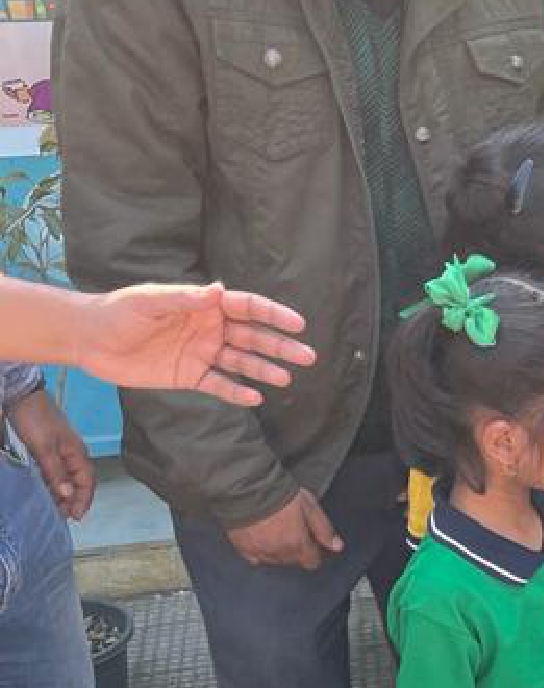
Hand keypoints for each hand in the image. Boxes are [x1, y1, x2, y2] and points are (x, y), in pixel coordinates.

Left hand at [8, 388, 94, 518]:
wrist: (22, 396)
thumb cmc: (35, 420)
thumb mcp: (44, 448)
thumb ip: (56, 472)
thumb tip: (67, 495)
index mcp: (77, 453)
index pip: (87, 481)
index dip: (83, 500)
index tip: (75, 516)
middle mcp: (73, 453)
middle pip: (80, 481)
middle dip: (75, 500)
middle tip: (64, 516)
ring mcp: (62, 450)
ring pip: (68, 477)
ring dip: (65, 493)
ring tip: (56, 507)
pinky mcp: (50, 448)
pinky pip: (58, 471)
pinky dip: (55, 483)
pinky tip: (48, 490)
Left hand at [77, 281, 314, 402]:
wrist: (93, 339)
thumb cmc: (120, 311)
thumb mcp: (151, 300)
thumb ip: (186, 298)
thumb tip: (219, 290)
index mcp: (204, 306)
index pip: (247, 309)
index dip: (273, 315)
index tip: (297, 324)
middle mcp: (209, 329)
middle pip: (253, 337)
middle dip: (280, 346)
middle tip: (307, 356)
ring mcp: (202, 354)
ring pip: (242, 362)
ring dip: (265, 370)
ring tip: (286, 379)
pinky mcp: (190, 377)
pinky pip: (219, 385)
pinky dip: (236, 392)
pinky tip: (254, 398)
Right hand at [227, 488, 345, 570]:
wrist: (247, 487)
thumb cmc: (279, 493)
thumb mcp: (310, 507)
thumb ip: (324, 529)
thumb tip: (337, 546)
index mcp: (296, 544)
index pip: (311, 561)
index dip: (314, 551)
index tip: (311, 542)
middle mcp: (278, 552)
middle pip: (293, 561)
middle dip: (297, 550)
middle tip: (293, 530)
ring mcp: (258, 551)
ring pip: (274, 561)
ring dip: (279, 551)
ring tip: (276, 532)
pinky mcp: (242, 547)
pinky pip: (254, 557)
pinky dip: (259, 551)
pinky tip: (261, 539)